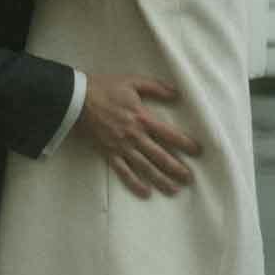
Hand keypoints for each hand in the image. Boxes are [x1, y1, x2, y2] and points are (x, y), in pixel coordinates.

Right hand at [78, 73, 200, 197]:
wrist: (77, 100)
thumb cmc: (105, 88)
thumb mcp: (132, 81)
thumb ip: (156, 87)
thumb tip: (177, 94)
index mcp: (142, 118)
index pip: (169, 134)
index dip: (185, 143)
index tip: (197, 151)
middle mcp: (134, 136)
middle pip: (160, 155)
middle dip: (176, 168)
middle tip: (190, 178)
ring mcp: (121, 147)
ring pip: (145, 167)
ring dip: (160, 179)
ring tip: (174, 190)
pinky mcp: (109, 154)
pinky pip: (124, 172)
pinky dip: (135, 183)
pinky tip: (146, 193)